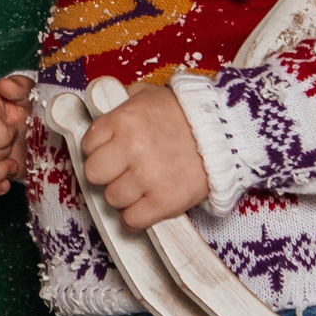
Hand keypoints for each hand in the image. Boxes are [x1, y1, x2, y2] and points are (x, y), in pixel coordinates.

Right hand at [0, 69, 33, 198]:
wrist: (22, 126)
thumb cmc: (24, 108)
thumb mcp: (29, 93)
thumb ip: (20, 87)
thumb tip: (6, 87)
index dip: (3, 137)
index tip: (14, 133)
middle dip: (0, 157)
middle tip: (12, 151)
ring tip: (9, 167)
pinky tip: (2, 183)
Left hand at [79, 80, 209, 230]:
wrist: (227, 133)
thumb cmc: (186, 114)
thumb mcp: (150, 95)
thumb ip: (122, 101)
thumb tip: (101, 106)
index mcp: (124, 120)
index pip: (88, 145)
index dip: (100, 149)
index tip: (112, 151)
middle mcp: (133, 147)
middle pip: (94, 174)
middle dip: (107, 173)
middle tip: (123, 170)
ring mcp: (149, 177)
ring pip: (112, 199)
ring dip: (124, 194)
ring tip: (142, 184)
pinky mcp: (165, 201)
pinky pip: (132, 220)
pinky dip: (136, 217)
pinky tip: (145, 205)